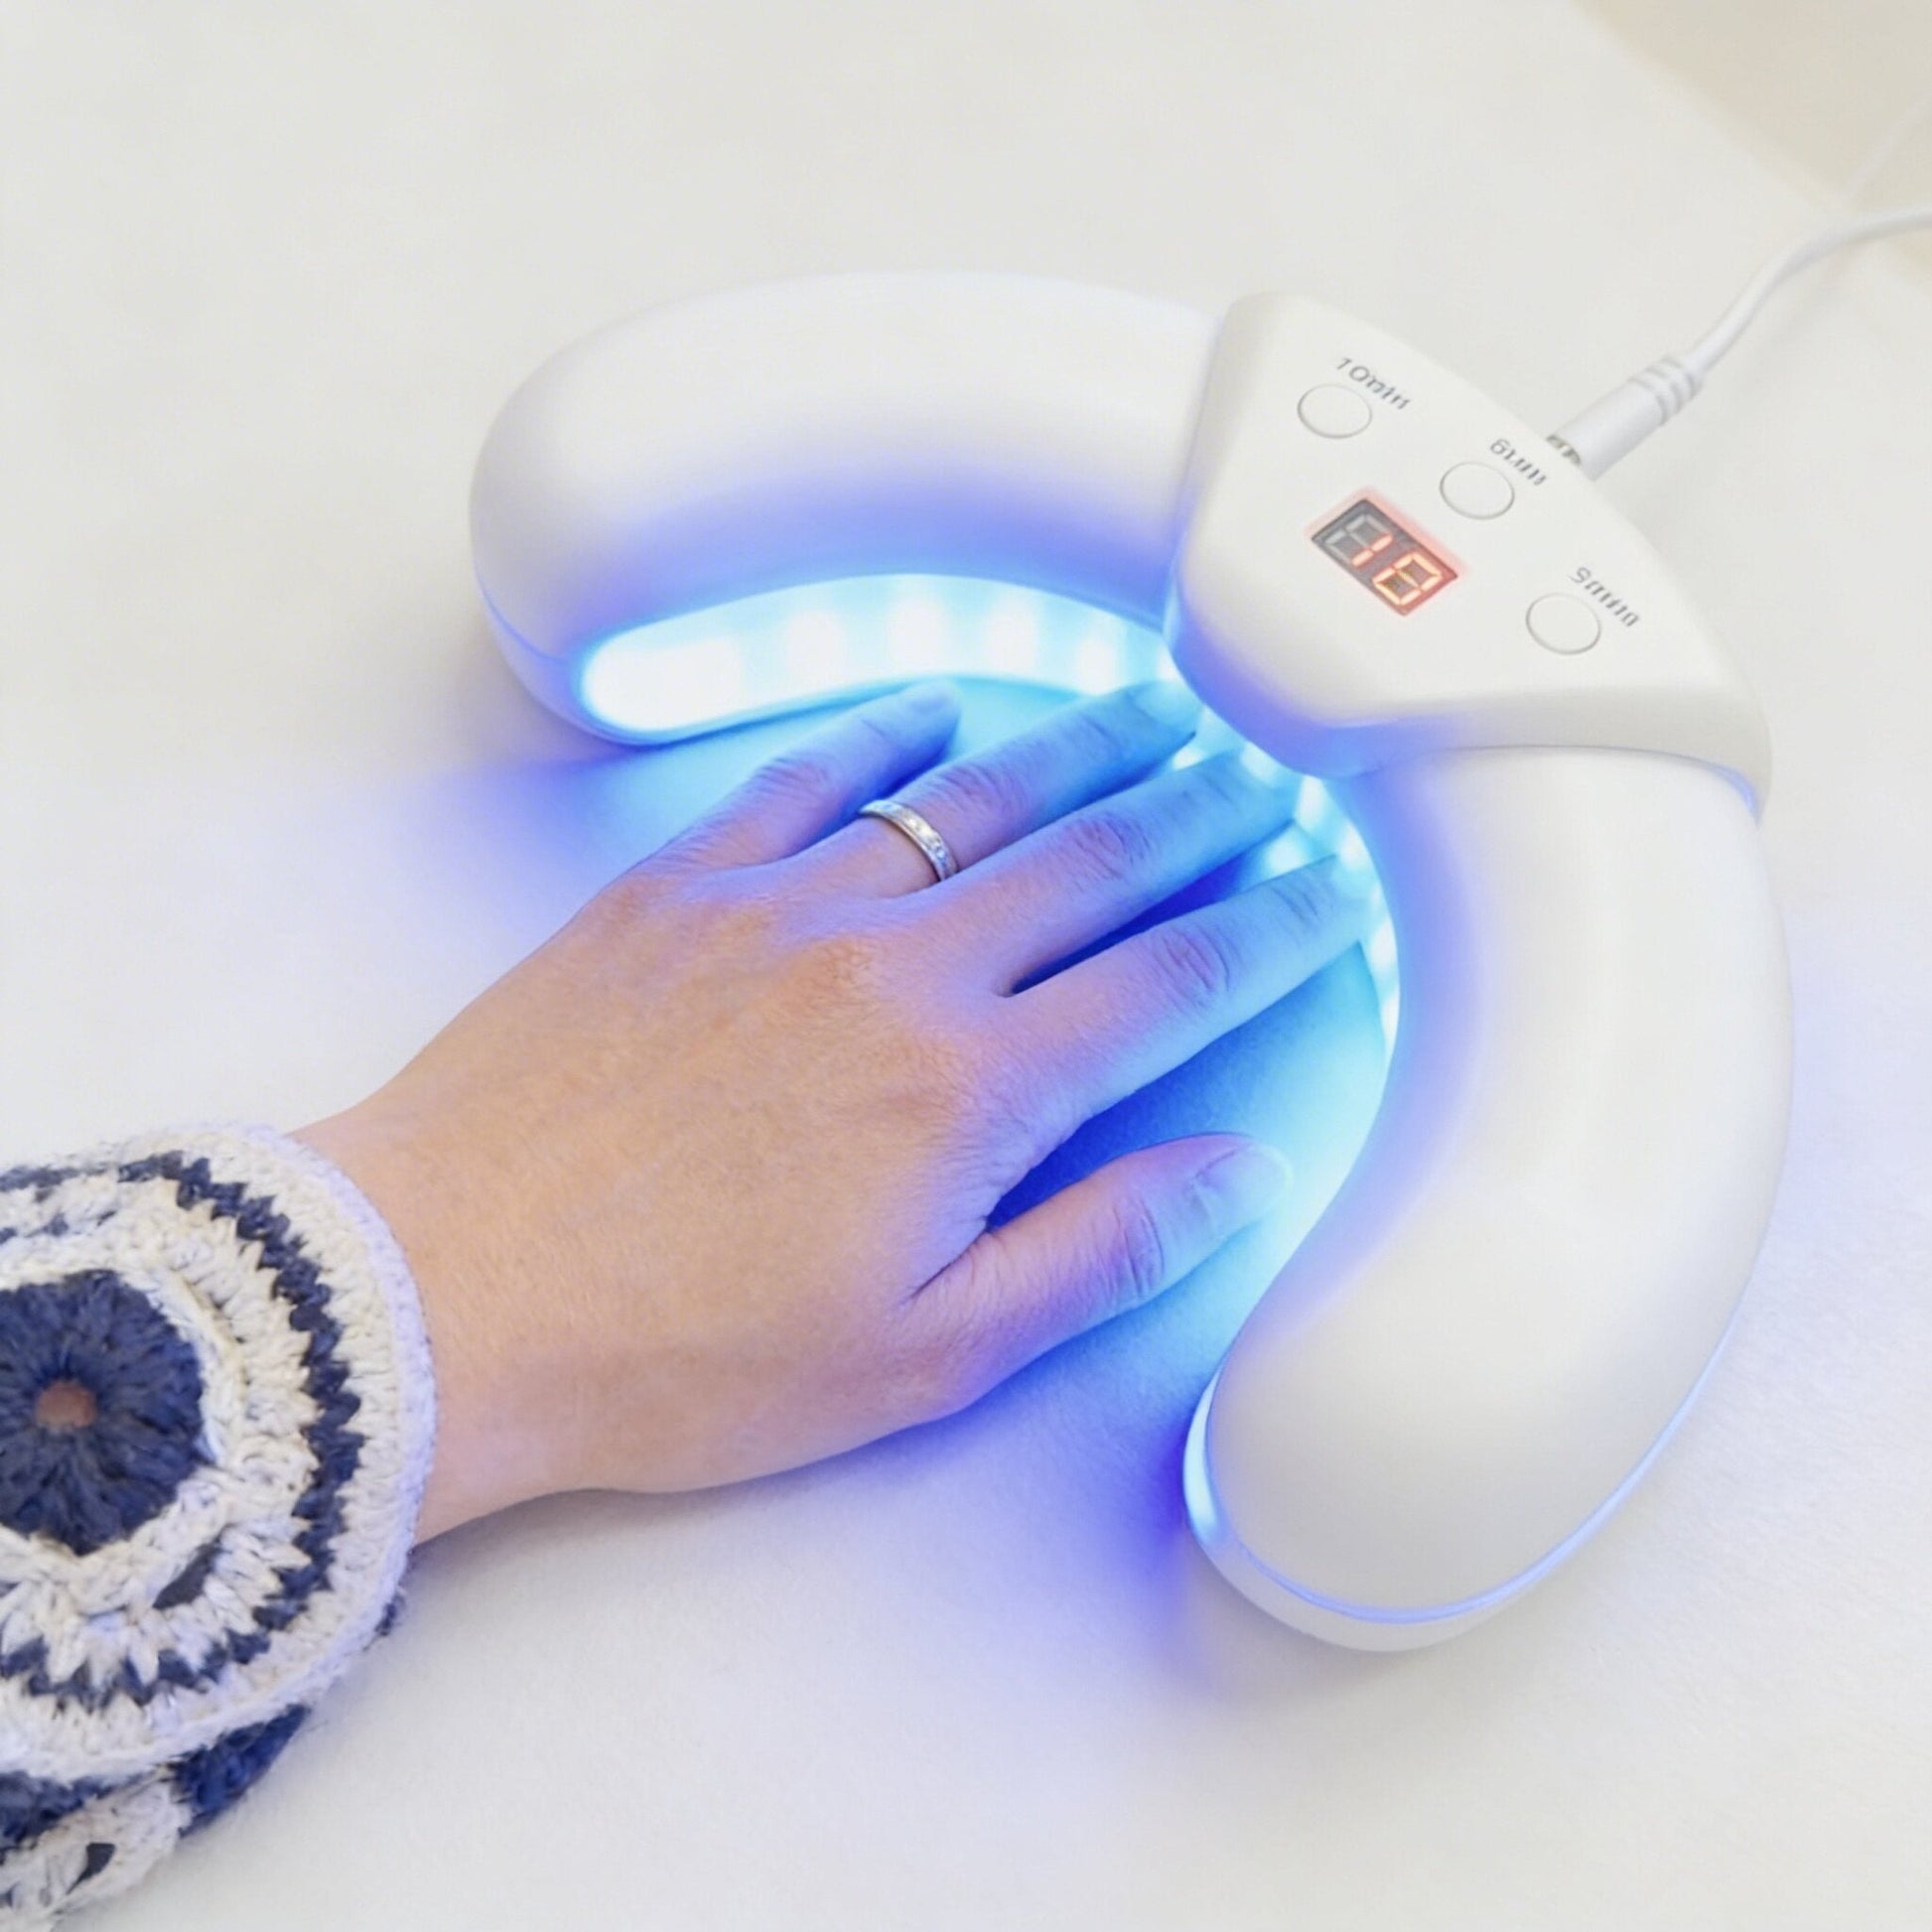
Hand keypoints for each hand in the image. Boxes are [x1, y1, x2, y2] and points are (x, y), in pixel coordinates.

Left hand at [298, 681, 1370, 1539]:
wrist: (446, 1291)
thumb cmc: (677, 1353)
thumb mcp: (922, 1356)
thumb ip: (1096, 1249)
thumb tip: (1235, 1170)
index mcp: (972, 1090)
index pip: (1173, 983)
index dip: (1276, 929)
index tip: (1335, 893)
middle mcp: (897, 968)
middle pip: (1096, 860)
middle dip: (1208, 811)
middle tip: (1276, 771)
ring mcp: (785, 908)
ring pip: (974, 799)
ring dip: (1082, 749)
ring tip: (1158, 710)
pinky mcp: (682, 887)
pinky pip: (811, 775)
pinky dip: (890, 734)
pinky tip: (941, 710)